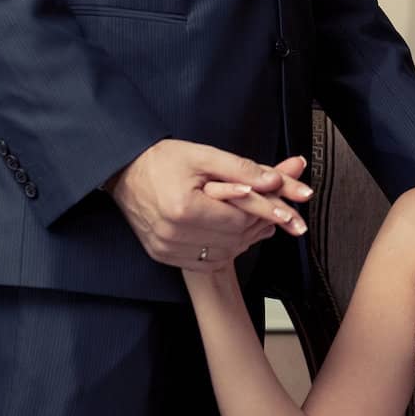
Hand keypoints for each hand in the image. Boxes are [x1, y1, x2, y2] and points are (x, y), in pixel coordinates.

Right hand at [107, 143, 310, 270]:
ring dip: (244, 240)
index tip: (290, 209)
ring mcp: (165, 248)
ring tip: (259, 223)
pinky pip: (203, 261)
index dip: (267, 212)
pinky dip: (223, 249)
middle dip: (259, 226)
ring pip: (221, 253)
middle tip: (281, 216)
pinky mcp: (161, 255)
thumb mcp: (204, 155)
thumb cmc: (163, 159)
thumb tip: (275, 182)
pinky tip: (230, 233)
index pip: (239, 218)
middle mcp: (173, 234)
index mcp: (183, 208)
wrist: (124, 171)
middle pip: (233, 238)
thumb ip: (242, 169)